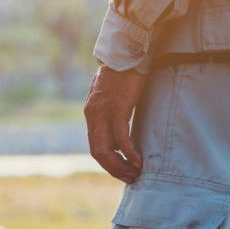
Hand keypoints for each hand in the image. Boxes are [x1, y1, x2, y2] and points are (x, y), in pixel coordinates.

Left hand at [85, 66, 146, 182]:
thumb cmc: (123, 71)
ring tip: (135, 173)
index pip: (95, 146)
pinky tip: (138, 161)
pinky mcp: (117, 109)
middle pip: (98, 153)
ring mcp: (104, 113)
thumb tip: (118, 122)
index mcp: (92, 113)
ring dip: (121, 165)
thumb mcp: (112, 94)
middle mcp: (94, 115)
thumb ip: (111, 109)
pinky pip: (120, 138)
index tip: (121, 171)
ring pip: (107, 150)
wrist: (126, 50)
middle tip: (129, 178)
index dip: (108, 163)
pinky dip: (128, 153)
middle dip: (114, 169)